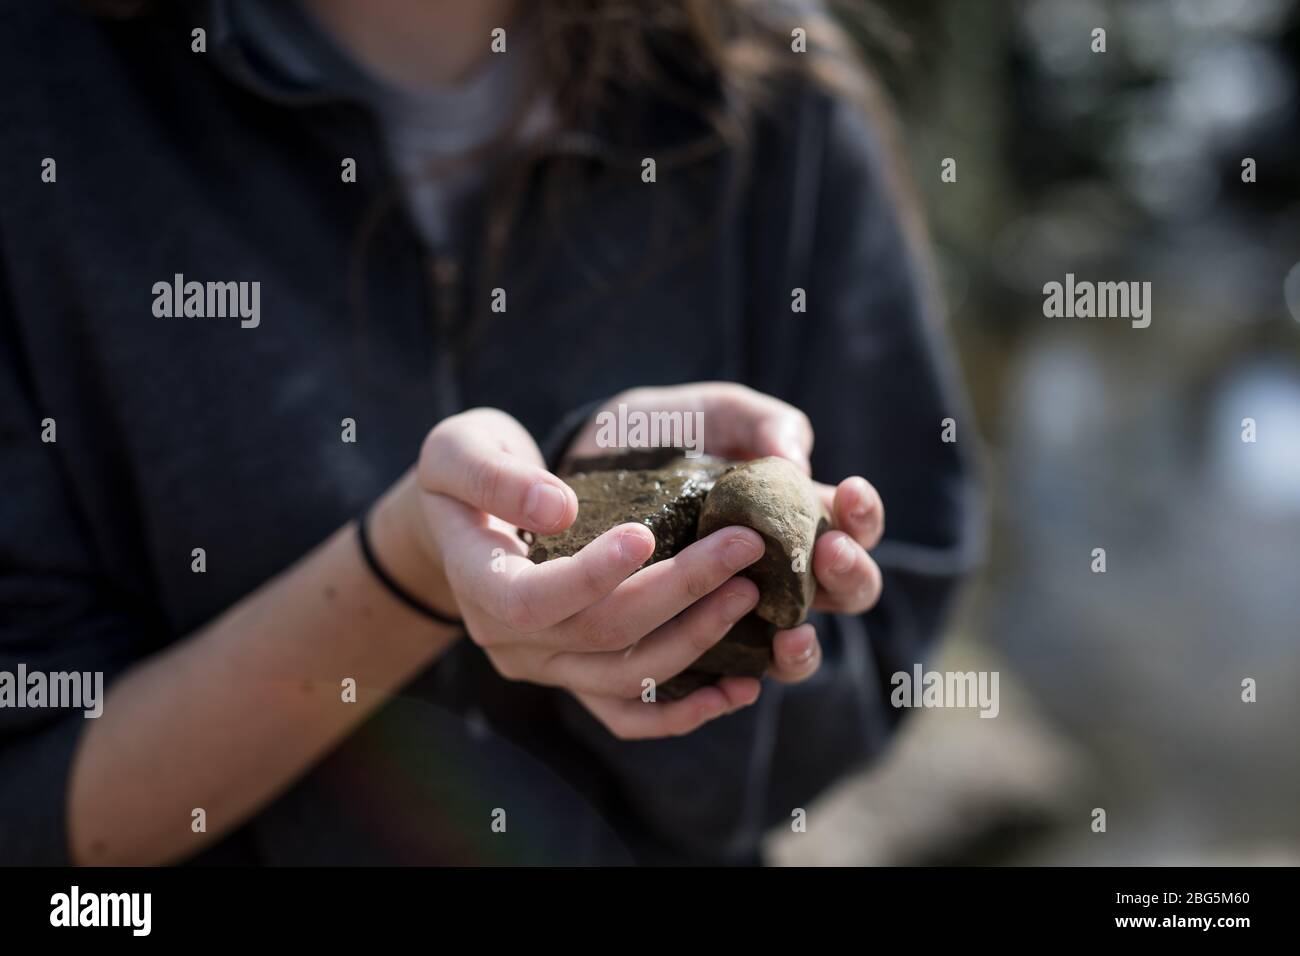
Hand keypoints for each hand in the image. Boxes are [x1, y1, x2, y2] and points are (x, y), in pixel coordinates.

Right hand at [410, 408, 767, 738]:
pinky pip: (630, 713)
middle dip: (680, 590)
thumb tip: (558, 509)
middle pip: (601, 633)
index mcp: (479, 582)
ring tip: (750, 593)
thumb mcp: (458, 450)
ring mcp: (546, 666)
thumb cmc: (464, 472)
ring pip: (626, 676)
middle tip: (742, 546)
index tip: (646, 533)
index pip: (534, 598)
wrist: (462, 520)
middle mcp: (511, 641)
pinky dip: (685, 711)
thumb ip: (496, 477)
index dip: (591, 575)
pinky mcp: (576, 677)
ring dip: (697, 640)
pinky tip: (740, 687)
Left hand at [570, 383, 885, 683]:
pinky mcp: (678, 646)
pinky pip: (714, 688)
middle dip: (848, 576)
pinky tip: (736, 685)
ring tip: (791, 635)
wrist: (586, 459)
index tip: (851, 491)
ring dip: (801, 650)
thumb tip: (797, 461)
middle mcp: (778, 573)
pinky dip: (730, 694)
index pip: (853, 529)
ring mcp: (733, 614)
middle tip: (829, 551)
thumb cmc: (663, 431)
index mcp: (797, 517)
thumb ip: (760, 422)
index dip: (863, 518)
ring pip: (789, 655)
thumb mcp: (710, 412)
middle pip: (843, 595)